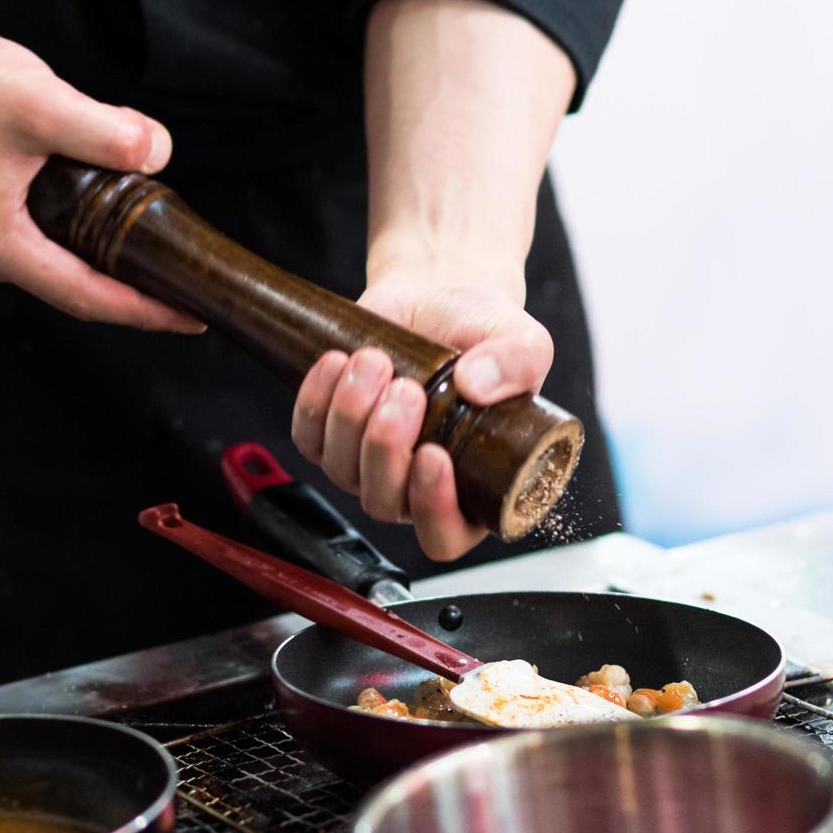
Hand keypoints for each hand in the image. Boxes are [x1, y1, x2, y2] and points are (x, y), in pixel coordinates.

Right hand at [0, 19, 203, 332]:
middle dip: (136, 296)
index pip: (86, 297)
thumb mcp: (41, 103)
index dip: (144, 311)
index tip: (192, 317)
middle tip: (194, 297)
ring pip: (65, 269)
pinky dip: (88, 245)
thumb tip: (158, 153)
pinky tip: (124, 232)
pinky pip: (49, 248)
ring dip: (113, 266)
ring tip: (168, 266)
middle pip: (78, 293)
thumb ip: (104, 133)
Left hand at [291, 277, 553, 559]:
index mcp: (471, 487)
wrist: (439, 296)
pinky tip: (339, 362)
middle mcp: (415, 486)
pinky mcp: (329, 437)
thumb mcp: (524, 342)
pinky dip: (316, 401)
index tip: (433, 454)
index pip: (444, 536)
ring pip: (343, 471)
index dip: (434, 509)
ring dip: (351, 416)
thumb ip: (518, 364)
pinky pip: (308, 439)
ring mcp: (368, 467)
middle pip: (385, 502)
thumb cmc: (484, 333)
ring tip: (376, 361)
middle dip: (387, 447)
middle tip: (408, 389)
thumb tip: (475, 385)